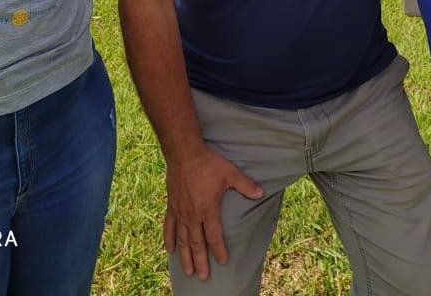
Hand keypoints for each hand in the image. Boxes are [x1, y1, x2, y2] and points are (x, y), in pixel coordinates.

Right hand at [163, 148, 262, 279]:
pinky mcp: (171, 206)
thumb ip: (245, 186)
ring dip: (185, 256)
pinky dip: (169, 238)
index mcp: (208, 210)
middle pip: (197, 244)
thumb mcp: (230, 173)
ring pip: (182, 240)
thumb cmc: (208, 163)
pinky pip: (169, 226)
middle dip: (201, 261)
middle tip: (203, 276)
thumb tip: (260, 193)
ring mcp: (180, 212)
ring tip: (187, 271)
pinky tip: (170, 249)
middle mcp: (193, 215)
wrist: (184, 153)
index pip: (214, 236)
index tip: (223, 262)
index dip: (219, 250)